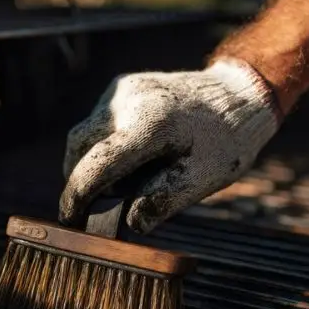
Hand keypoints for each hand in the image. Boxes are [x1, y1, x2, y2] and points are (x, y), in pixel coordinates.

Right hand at [59, 58, 280, 233]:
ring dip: (90, 161)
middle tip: (92, 209)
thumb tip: (129, 223)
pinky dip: (103, 144)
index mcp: (151, 123)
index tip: (69, 219)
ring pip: (85, 133)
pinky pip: (99, 121)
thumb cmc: (225, 142)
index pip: (98, 163)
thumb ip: (163, 200)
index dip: (77, 195)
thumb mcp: (202, 178)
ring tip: (120, 183)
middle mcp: (129, 100)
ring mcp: (123, 89)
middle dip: (80, 179)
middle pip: (80, 146)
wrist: (239, 96)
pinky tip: (129, 158)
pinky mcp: (122, 85)